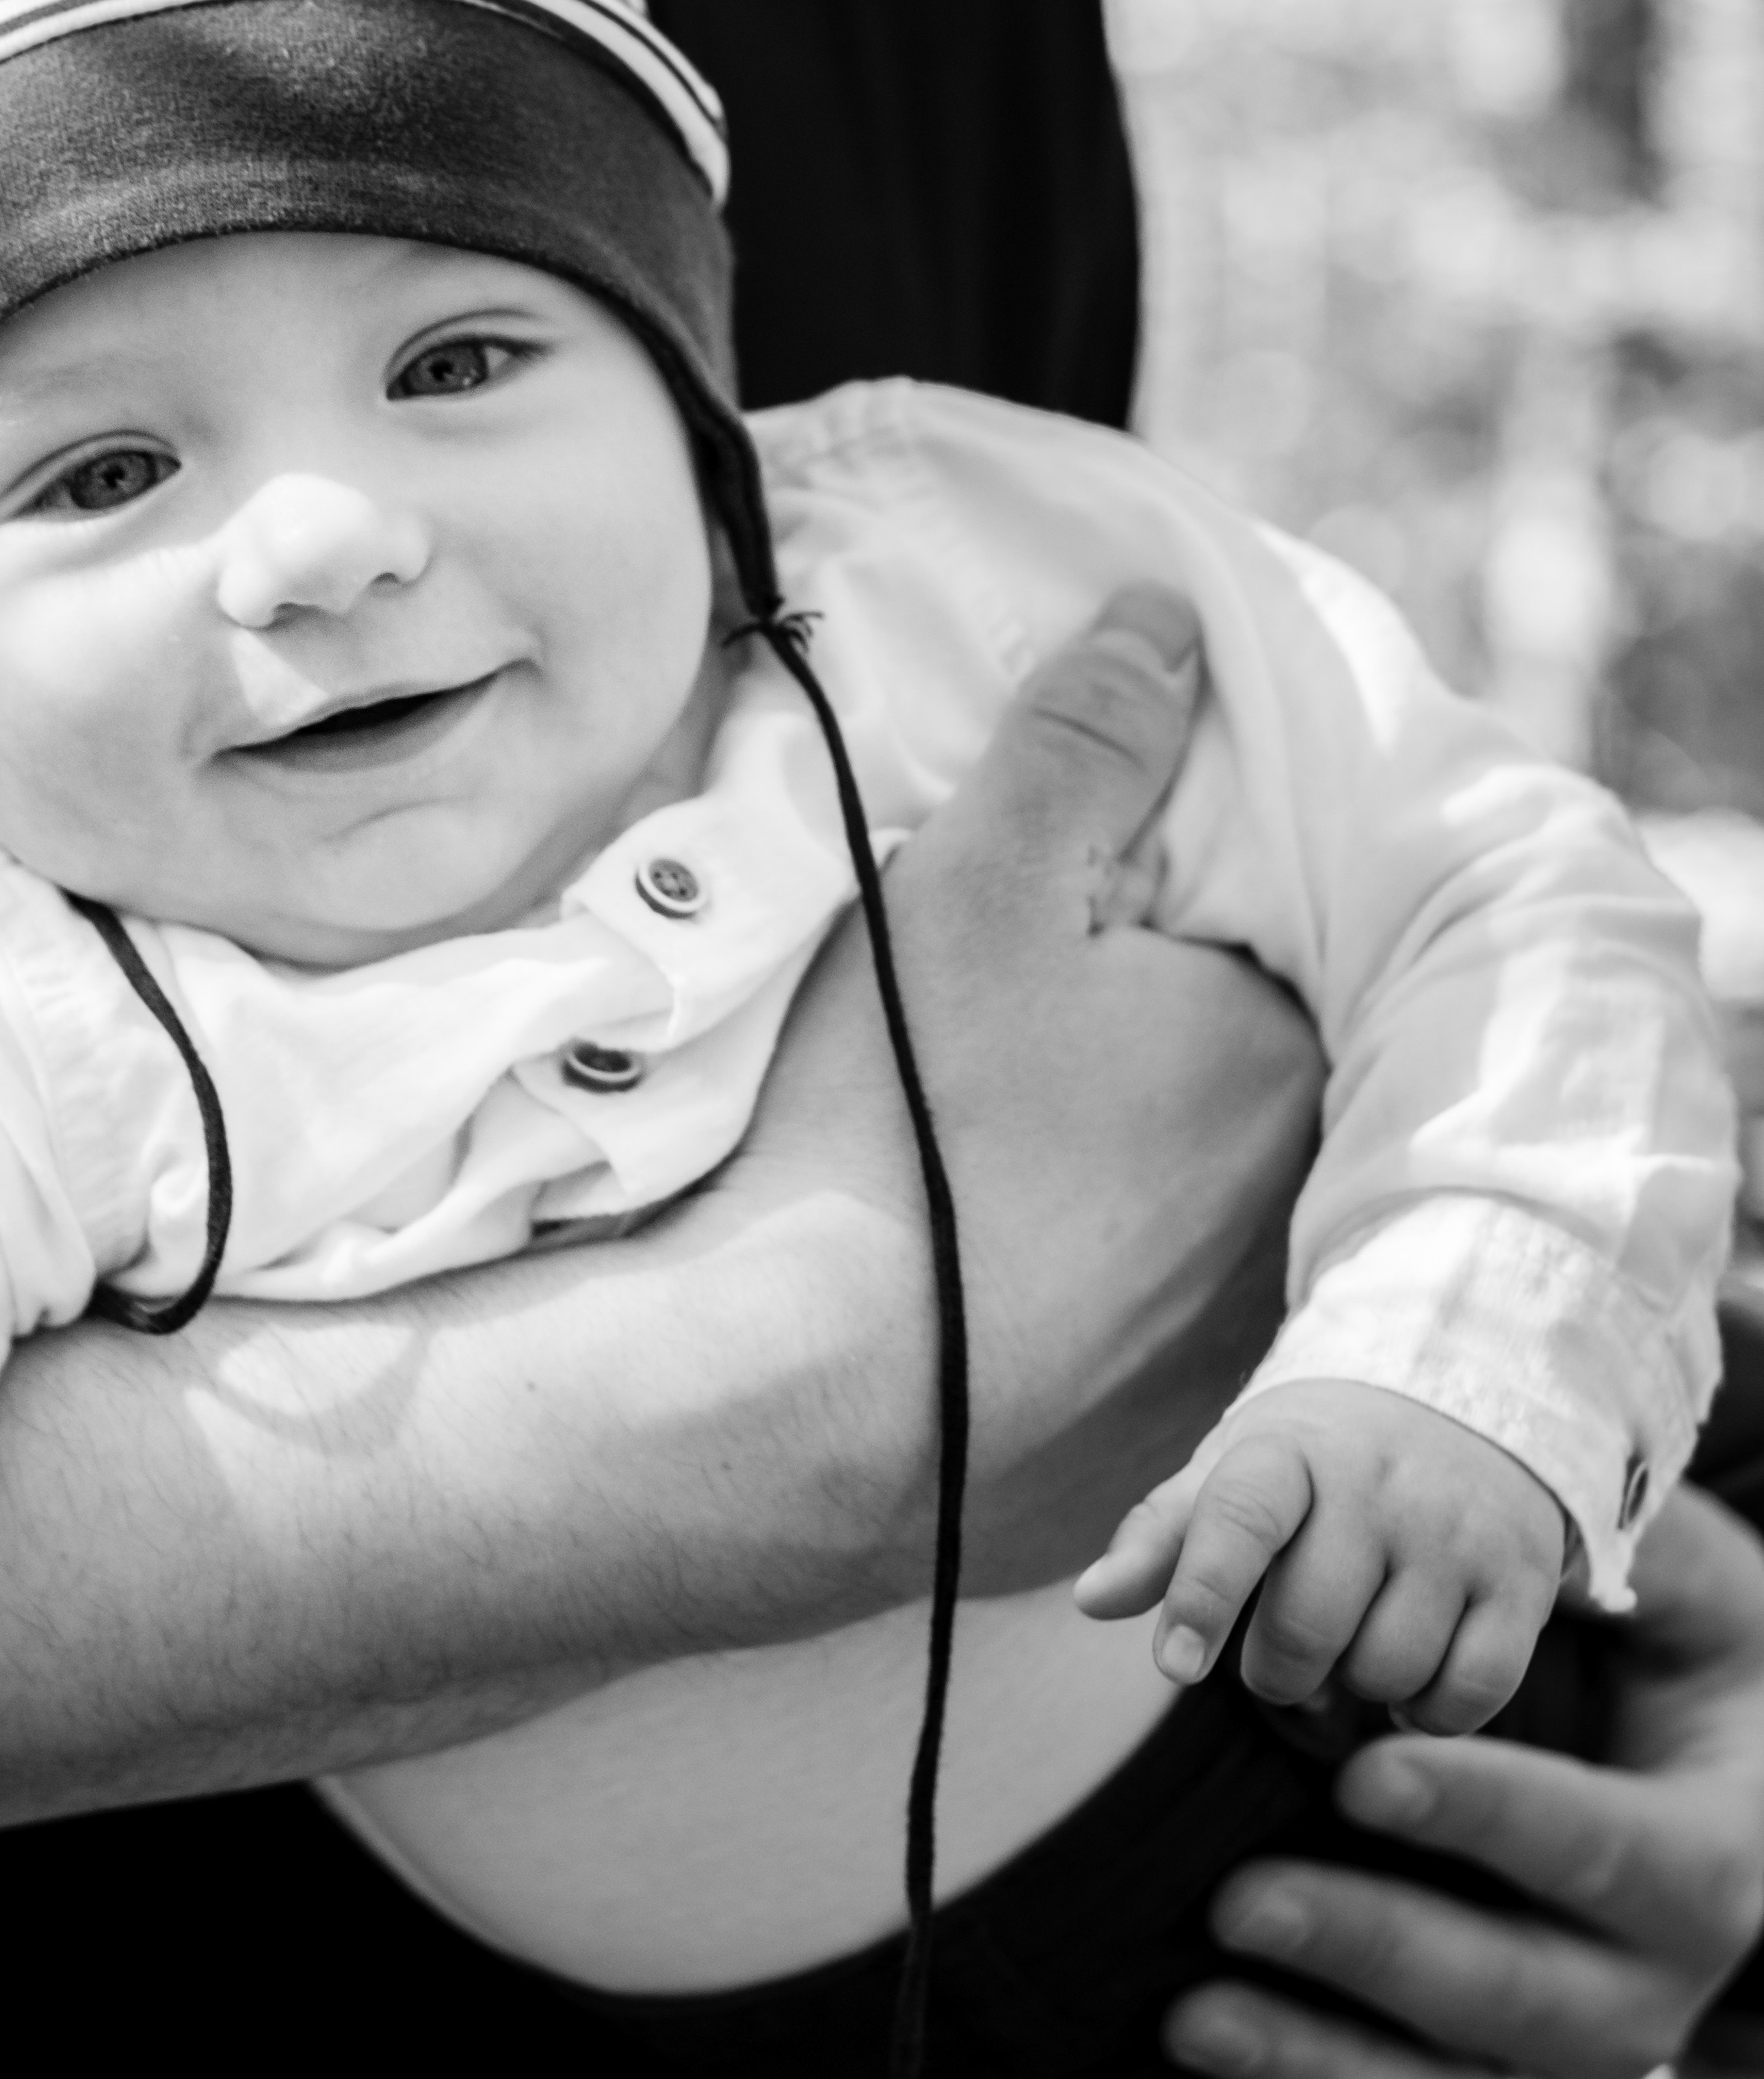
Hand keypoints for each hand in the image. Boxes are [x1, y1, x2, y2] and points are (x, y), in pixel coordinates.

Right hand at [869, 585, 1325, 1593]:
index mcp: (1287, 1063)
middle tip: (1006, 1040)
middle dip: (1151, 1044)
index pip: (1274, 944)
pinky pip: (1138, 1341)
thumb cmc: (890, 1130)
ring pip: (1192, 1214)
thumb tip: (1170, 625)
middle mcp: (1297, 1220)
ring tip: (987, 1154)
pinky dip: (1077, 1297)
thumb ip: (1085, 741)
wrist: (781, 1408)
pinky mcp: (1148, 1454)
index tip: (1076, 914)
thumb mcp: (978, 886)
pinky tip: (981, 1276)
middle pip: (1237, 1083)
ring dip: (1122, 1175)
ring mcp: (1231, 1358)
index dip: (1174, 909)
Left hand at [1075, 1382, 1566, 1732]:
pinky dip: (1430, 1711)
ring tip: (1352, 1641)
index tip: (1177, 1669)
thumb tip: (1091, 1600)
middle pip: (1310, 1627)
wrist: (1461, 1405)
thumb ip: (1163, 1539)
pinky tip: (1413, 1674)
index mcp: (1288, 1453)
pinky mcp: (1522, 1579)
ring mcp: (1458, 1531)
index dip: (1203, 1596)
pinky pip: (1468, 1692)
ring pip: (1387, 1669)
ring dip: (1355, 1684)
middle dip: (1280, 1668)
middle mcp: (1380, 1485)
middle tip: (1284, 1652)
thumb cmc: (1317, 1464)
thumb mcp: (1233, 1474)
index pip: (1239, 1519)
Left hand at [1163, 1482, 1763, 2078]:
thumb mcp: (1697, 1603)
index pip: (1604, 1850)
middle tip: (1231, 1900)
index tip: (1362, 1772)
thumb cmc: (1674, 1684)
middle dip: (1371, 1951)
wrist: (1712, 1824)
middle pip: (1517, 1999)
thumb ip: (1634, 1558)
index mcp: (1706, 1866)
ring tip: (1188, 2020)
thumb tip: (1554, 1512)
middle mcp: (1655, 2001)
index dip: (1489, 1813)